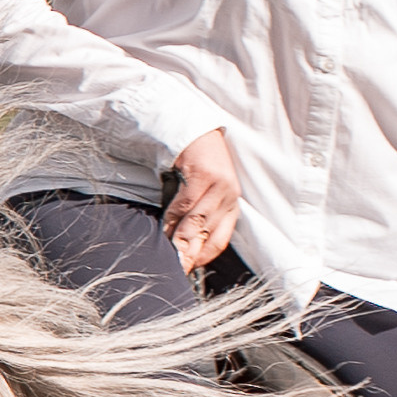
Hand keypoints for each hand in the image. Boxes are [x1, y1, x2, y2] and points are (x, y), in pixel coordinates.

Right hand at [164, 128, 239, 272]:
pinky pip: (186, 203)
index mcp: (231, 205)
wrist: (195, 127)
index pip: (219, 241)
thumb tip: (181, 244)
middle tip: (175, 268)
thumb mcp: (205, 192)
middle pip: (206, 234)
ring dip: (180, 240)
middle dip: (189, 254)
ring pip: (197, 222)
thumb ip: (198, 216)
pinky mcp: (204, 174)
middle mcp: (229, 196)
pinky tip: (164, 227)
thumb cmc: (198, 162)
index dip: (202, 258)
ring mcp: (219, 185)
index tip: (187, 269)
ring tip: (168, 253)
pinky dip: (173, 217)